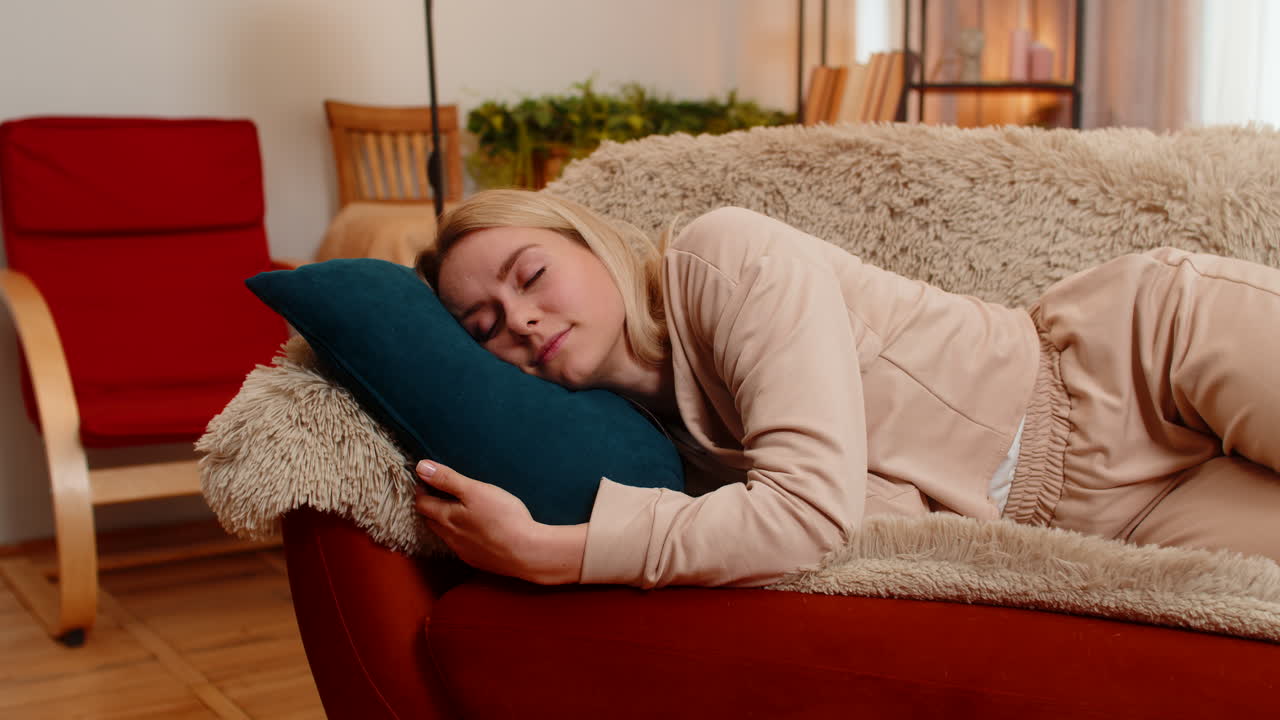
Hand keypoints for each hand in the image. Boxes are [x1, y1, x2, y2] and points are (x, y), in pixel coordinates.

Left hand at [412, 460, 585, 583]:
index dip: (421, 490)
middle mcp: (450, 536)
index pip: (422, 503)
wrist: (527, 552)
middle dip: (429, 506)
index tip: (425, 480)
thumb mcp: (475, 490)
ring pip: (444, 535)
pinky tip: (473, 532)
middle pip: (430, 521)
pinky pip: (461, 547)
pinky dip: (460, 536)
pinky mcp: (477, 560)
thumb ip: (447, 479)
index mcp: (447, 517)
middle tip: (436, 493)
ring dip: (443, 523)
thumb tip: (421, 467)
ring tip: (453, 511)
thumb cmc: (503, 517)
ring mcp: (463, 551)